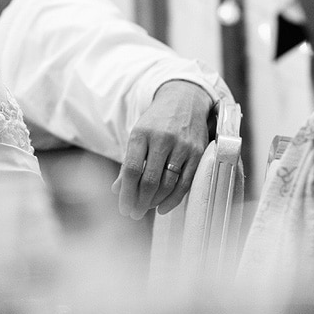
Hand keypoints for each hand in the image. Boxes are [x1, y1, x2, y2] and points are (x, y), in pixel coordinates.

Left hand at [112, 80, 211, 218]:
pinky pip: (185, 183)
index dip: (126, 193)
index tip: (123, 208)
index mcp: (141, 134)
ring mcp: (182, 146)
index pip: (131, 170)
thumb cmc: (156, 122)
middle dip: (140, 202)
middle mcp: (162, 139)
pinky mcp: (197, 153)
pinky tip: (163, 207)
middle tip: (134, 214)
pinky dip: (173, 199)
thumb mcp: (138, 136)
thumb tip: (117, 190)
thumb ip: (128, 163)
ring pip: (167, 184)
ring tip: (146, 208)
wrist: (184, 100)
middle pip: (149, 180)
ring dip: (155, 201)